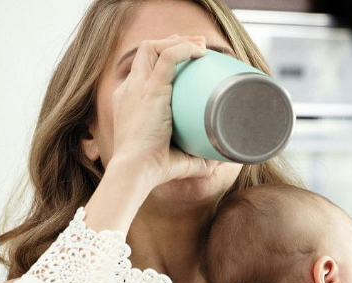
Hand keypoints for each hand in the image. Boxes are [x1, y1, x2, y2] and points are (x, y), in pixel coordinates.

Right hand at [109, 34, 211, 188]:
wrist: (135, 170)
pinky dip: (184, 49)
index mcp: (130, 102)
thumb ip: (199, 159)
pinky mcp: (150, 89)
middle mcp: (130, 90)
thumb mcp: (178, 159)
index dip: (163, 61)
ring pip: (152, 47)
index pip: (142, 71)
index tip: (187, 63)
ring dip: (178, 42)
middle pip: (146, 52)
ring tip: (201, 46)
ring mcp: (138, 87)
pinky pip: (167, 56)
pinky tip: (200, 53)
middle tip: (198, 49)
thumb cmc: (153, 170)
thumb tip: (222, 159)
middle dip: (171, 43)